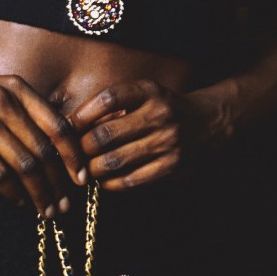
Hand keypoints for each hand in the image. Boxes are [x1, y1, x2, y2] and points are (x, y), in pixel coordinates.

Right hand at [0, 66, 87, 216]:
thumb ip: (21, 109)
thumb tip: (53, 145)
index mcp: (17, 88)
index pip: (58, 125)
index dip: (74, 156)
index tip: (82, 180)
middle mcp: (3, 100)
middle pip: (44, 150)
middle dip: (59, 183)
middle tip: (64, 206)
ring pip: (24, 166)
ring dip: (39, 194)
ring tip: (44, 211)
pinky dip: (12, 193)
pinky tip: (18, 203)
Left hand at [67, 77, 206, 190]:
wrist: (207, 123)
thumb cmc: (162, 109)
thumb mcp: (143, 95)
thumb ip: (113, 107)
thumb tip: (71, 126)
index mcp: (150, 92)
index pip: (109, 98)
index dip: (83, 114)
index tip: (69, 125)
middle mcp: (159, 115)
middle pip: (105, 134)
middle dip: (82, 147)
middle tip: (73, 153)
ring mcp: (167, 142)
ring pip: (114, 161)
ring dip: (93, 168)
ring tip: (86, 168)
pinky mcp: (171, 167)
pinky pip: (130, 180)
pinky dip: (110, 183)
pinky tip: (104, 180)